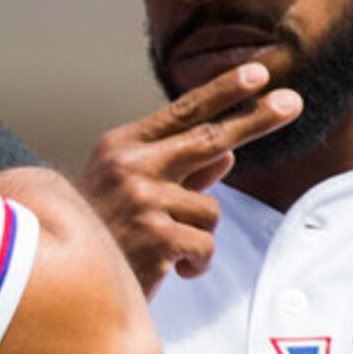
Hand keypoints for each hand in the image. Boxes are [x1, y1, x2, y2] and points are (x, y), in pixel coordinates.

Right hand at [78, 64, 299, 290]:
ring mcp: (142, 199)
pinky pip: (205, 244)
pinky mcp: (155, 236)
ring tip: (167, 250)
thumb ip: (182, 174)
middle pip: (209, 139)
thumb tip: (229, 155)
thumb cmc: (101, 235)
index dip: (224, 92)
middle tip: (293, 102)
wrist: (59, 281)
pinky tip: (168, 269)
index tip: (259, 72)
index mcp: (122, 147)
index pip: (183, 112)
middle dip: (256, 120)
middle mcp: (131, 166)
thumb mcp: (133, 194)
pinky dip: (194, 262)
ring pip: (211, 209)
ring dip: (199, 235)